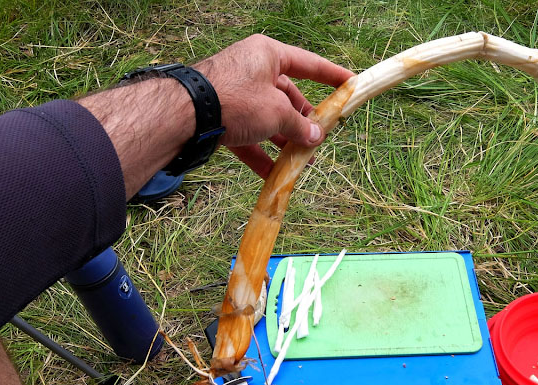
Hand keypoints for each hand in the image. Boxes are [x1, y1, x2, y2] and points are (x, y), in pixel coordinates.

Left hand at [194, 34, 353, 177]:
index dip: (332, 75)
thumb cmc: (238, 100)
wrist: (186, 115)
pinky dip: (261, 154)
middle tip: (320, 139)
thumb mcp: (277, 112)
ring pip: (268, 119)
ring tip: (302, 161)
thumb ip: (300, 125)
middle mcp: (252, 70)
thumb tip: (316, 137)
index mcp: (268, 55)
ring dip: (285, 141)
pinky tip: (273, 175)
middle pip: (287, 96)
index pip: (308, 63)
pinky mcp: (222, 117)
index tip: (351, 83)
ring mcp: (235, 95)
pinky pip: (248, 136)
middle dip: (304, 121)